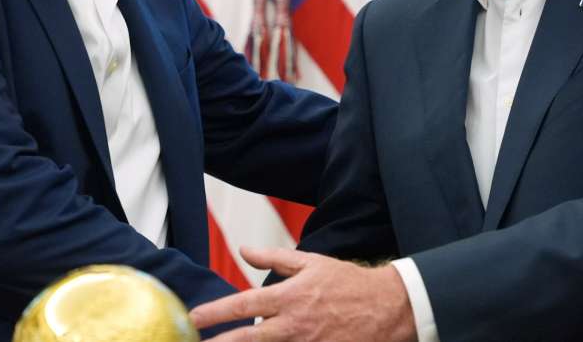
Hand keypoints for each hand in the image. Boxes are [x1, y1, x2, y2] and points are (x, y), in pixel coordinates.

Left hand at [189, 246, 416, 341]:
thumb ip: (274, 258)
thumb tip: (244, 249)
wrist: (388, 307)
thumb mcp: (311, 262)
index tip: (194, 317)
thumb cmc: (348, 282)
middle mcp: (294, 324)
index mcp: (289, 297)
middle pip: (248, 338)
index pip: (243, 305)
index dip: (216, 313)